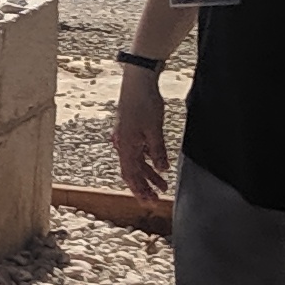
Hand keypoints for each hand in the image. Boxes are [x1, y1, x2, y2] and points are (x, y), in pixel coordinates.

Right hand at [112, 70, 171, 202]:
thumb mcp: (154, 130)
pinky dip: (147, 160)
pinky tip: (157, 164)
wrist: (137, 82)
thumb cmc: (143, 103)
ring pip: (136, 162)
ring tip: (162, 185)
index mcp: (126, 146)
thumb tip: (162, 169)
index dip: (139, 190)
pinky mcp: (131, 131)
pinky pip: (137, 151)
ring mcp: (126, 137)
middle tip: (155, 199)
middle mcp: (123, 144)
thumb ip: (158, 151)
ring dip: (148, 174)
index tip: (149, 202)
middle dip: (144, 186)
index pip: (131, 175)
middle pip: (132, 171)